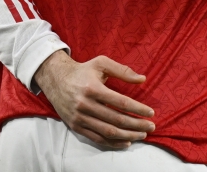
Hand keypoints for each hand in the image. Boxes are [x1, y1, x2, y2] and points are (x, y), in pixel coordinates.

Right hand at [32, 50, 154, 149]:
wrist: (56, 79)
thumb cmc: (83, 70)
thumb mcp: (101, 63)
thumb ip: (122, 70)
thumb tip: (143, 79)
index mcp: (93, 88)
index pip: (121, 102)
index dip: (138, 109)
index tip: (151, 113)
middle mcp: (85, 104)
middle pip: (116, 119)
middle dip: (136, 124)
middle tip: (151, 127)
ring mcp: (79, 117)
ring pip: (108, 131)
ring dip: (128, 135)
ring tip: (142, 135)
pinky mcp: (75, 126)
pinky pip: (97, 138)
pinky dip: (113, 143)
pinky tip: (126, 142)